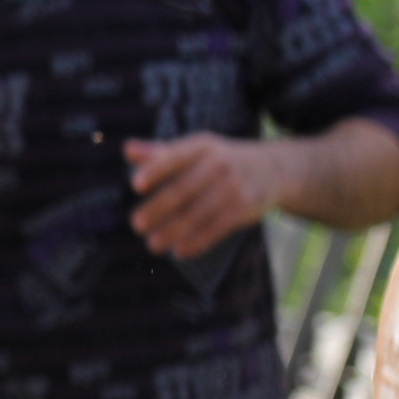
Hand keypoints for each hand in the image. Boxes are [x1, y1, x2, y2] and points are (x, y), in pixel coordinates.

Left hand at [124, 132, 297, 259]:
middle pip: (183, 189)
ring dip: (174, 231)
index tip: (135, 185)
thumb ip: (160, 153)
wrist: (271, 169)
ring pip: (198, 213)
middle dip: (158, 208)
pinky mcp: (245, 208)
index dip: (155, 171)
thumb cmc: (218, 159)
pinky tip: (180, 251)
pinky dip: (198, 241)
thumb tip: (127, 150)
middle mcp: (218, 164)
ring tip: (153, 244)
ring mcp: (234, 187)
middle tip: (136, 225)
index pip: (174, 157)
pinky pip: (218, 228)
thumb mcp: (194, 150)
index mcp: (200, 147)